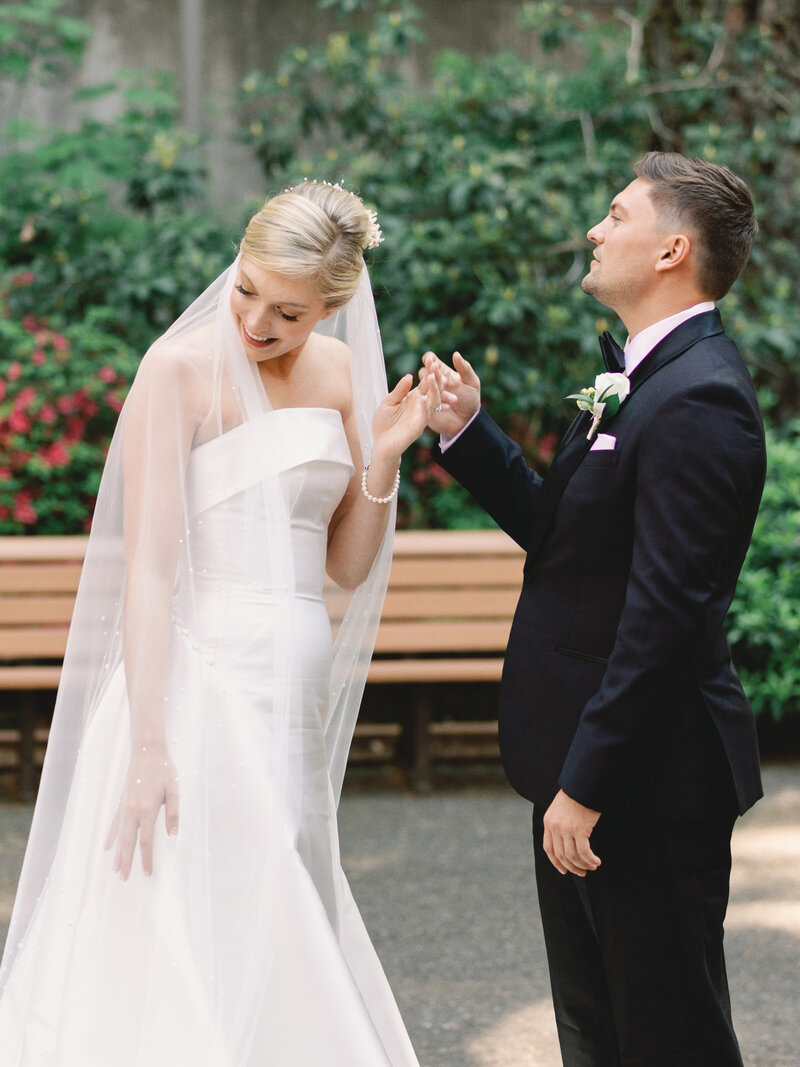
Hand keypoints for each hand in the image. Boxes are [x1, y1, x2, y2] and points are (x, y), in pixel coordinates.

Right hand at [105, 744, 178, 878]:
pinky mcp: (122, 801)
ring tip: (115, 870)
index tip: (147, 873)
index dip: (146, 859)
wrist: (147, 750)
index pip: (146, 841)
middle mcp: (132, 811)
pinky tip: (107, 847)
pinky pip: (114, 823)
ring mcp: (124, 806)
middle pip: (128, 842)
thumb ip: (173, 813)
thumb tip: (173, 836)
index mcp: (146, 809)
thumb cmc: (164, 769)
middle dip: (126, 862)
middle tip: (124, 880)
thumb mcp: (174, 789)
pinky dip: (111, 836)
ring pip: (118, 836)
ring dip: (117, 854)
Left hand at [371, 369, 441, 464]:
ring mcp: (421, 416)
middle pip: (433, 389)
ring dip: (434, 390)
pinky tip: (423, 398)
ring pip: (434, 401)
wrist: (380, 445)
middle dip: (435, 377)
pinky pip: (425, 416)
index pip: (425, 383)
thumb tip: (409, 376)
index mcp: (414, 399)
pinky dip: (425, 407)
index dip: (429, 371)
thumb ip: (399, 390)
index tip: (431, 359)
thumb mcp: (389, 402)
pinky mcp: (418, 427)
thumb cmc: (383, 424)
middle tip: (436, 364)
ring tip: (432, 377)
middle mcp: (420, 406)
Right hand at [420, 351, 480, 436]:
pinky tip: (445, 405)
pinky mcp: (425, 407)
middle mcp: (433, 382)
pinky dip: (432, 401)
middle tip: (440, 376)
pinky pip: (424, 402)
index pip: (431, 360)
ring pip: (422, 386)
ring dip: (432, 386)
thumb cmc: (470, 399)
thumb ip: (465, 368)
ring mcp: (427, 394)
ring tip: (445, 388)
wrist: (467, 421)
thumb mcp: (472, 382)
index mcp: (443, 372)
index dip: (429, 359)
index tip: (432, 361)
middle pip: (424, 372)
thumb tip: (455, 354)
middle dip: (430, 373)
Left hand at [542, 789, 600, 876]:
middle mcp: (554, 827)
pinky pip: (584, 852)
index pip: (548, 848)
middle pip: (561, 855)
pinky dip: (590, 859)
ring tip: (593, 866)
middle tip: (582, 872)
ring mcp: (565, 828)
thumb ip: (559, 823)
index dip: (556, 862)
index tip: (564, 870)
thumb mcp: (560, 809)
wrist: (584, 784)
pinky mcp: (578, 829)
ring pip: (572, 856)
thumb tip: (566, 842)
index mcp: (548, 822)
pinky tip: (597, 861)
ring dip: (584, 864)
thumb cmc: (576, 796)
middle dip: (572, 867)